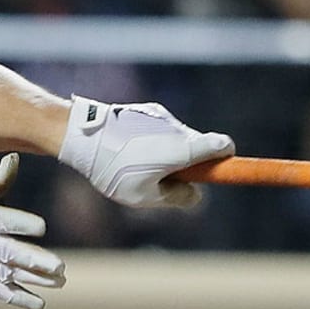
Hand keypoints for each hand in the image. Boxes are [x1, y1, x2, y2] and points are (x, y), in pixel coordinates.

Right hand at [0, 154, 65, 308]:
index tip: (41, 227)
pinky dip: (17, 298)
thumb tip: (14, 159)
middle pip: (5, 252)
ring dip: (33, 279)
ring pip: (5, 274)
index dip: (19, 223)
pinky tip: (39, 302)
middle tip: (59, 266)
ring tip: (60, 280)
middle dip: (33, 260)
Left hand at [57, 96, 234, 207]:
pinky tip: (128, 151)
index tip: (217, 171)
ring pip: (177, 137)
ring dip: (169, 152)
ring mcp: (161, 116)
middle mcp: (178, 127)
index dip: (226, 159)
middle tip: (166, 178)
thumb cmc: (113, 169)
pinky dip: (153, 141)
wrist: (83, 134)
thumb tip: (195, 196)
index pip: (224, 146)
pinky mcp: (145, 110)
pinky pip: (160, 129)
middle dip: (191, 162)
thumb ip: (176, 198)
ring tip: (139, 166)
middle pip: (200, 144)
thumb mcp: (145, 195)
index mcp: (185, 148)